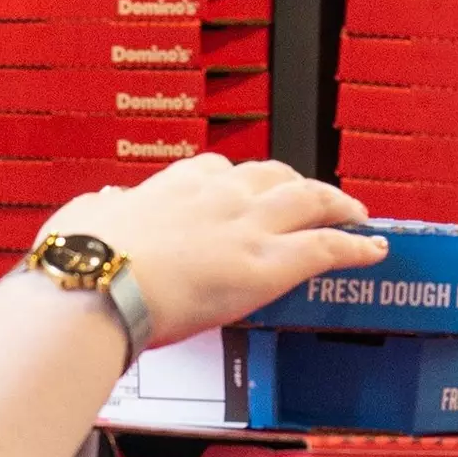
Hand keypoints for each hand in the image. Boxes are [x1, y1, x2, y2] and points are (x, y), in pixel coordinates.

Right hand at [41, 156, 383, 346]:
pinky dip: (357, 246)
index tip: (246, 188)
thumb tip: (105, 200)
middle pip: (275, 176)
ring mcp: (249, 227)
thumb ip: (102, 206)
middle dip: (298, 184)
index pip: (219, 170)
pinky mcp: (269, 264)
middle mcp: (220, 195)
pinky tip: (375, 249)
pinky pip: (328, 248)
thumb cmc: (83, 258)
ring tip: (356, 213)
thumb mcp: (85, 216)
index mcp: (176, 185)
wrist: (96, 285)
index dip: (240, 180)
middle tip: (313, 196)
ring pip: (311, 202)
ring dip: (338, 205)